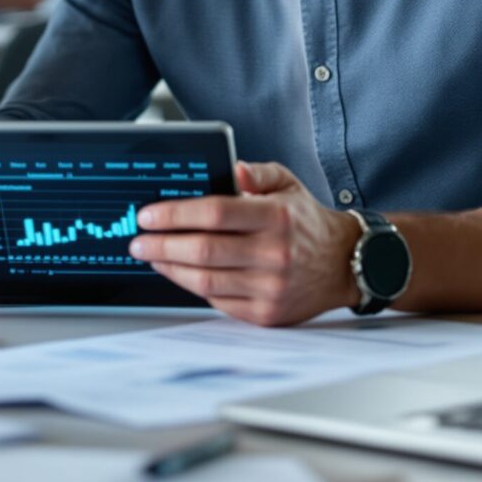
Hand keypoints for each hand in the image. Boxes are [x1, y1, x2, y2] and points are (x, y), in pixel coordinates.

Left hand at [130, 162, 358, 326]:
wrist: (343, 264)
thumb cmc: (305, 221)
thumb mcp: (287, 183)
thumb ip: (256, 173)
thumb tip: (232, 168)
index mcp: (277, 217)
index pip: (215, 212)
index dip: (175, 214)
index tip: (148, 215)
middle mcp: (274, 254)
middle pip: (203, 250)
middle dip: (161, 245)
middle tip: (138, 240)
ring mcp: (271, 287)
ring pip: (205, 280)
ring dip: (170, 268)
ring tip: (152, 255)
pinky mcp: (266, 313)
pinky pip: (218, 301)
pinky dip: (194, 286)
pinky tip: (181, 273)